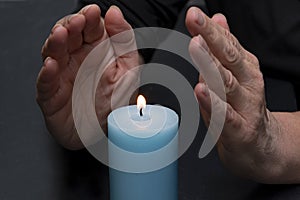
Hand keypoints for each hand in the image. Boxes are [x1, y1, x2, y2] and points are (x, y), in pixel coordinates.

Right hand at [36, 5, 140, 149]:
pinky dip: (47, 74)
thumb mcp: (129, 68)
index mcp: (95, 50)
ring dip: (56, 43)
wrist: (105, 132)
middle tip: (77, 22)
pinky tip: (52, 65)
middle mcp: (76, 59)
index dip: (89, 18)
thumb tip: (115, 13)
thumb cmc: (115, 101)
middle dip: (71, 26)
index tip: (93, 12)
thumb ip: (124, 40)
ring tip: (61, 34)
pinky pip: (46, 83)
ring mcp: (62, 75)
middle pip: (68, 36)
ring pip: (53, 53)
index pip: (89, 27)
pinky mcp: (52, 95)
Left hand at [185, 7, 285, 182]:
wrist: (258, 145)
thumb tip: (218, 19)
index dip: (210, 28)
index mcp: (244, 68)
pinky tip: (201, 90)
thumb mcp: (233, 74)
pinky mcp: (239, 128)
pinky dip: (213, 102)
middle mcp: (247, 83)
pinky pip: (226, 115)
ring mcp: (244, 106)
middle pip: (228, 57)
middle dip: (211, 37)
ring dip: (211, 64)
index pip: (227, 43)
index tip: (194, 14)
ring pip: (227, 82)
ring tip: (197, 47)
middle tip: (195, 20)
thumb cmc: (240, 107)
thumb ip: (224, 48)